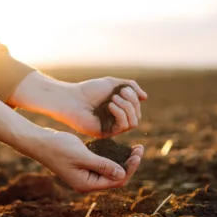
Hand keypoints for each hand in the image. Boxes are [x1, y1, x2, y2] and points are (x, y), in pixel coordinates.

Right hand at [0, 97, 143, 191]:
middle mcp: (87, 182)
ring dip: (122, 160)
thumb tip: (123, 173)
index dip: (130, 168)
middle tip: (140, 148)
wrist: (38, 141)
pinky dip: (112, 156)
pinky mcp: (82, 165)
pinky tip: (119, 147)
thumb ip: (102, 165)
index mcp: (86, 184)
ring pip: (110, 170)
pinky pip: (102, 164)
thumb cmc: (58, 148)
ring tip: (134, 147)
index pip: (116, 180)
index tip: (138, 153)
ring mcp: (84, 174)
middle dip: (129, 164)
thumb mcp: (82, 155)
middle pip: (115, 177)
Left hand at [8, 72, 146, 137]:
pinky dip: (120, 114)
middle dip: (132, 103)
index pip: (136, 108)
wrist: (71, 99)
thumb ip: (130, 87)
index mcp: (118, 109)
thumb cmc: (89, 90)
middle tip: (120, 93)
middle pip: (137, 116)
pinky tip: (110, 106)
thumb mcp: (113, 83)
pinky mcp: (105, 133)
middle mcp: (116, 120)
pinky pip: (123, 127)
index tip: (123, 88)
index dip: (134, 98)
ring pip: (133, 123)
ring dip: (127, 108)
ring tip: (113, 99)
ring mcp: (111, 128)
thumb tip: (145, 97)